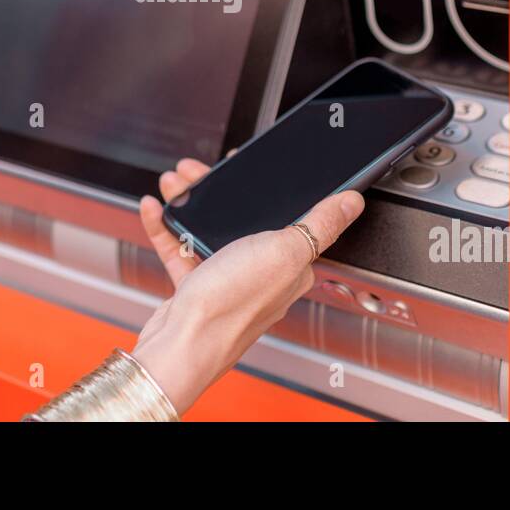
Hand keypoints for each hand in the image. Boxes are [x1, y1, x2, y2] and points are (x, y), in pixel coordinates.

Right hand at [131, 157, 364, 414]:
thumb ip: (320, 225)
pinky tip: (157, 209)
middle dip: (219, 191)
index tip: (250, 166)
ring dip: (191, 203)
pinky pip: (180, 247)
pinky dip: (167, 226)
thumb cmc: (233, 306)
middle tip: (200, 171)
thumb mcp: (285, 252)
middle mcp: (260, 273)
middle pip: (243, 218)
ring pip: (209, 229)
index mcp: (290, 265)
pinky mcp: (196, 286)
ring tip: (176, 183)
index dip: (272, 190)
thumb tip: (352, 203)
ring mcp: (226, 279)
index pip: (290, 219)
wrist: (182, 344)